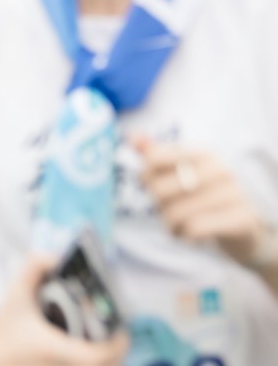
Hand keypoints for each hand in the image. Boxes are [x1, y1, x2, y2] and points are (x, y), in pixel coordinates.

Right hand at [0, 258, 128, 364]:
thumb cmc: (2, 331)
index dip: (118, 340)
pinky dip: (93, 365)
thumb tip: (53, 256)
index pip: (105, 354)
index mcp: (62, 351)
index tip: (119, 325)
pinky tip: (86, 352)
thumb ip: (32, 269)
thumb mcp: (15, 295)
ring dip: (105, 359)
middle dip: (115, 348)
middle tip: (112, 331)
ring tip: (101, 341)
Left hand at [135, 136, 265, 266]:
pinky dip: (185, 236)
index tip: (154, 185)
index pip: (153, 160)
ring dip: (171, 225)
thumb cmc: (202, 196)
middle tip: (169, 211)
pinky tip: (192, 234)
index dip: (146, 178)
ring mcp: (234, 193)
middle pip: (159, 190)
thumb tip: (133, 137)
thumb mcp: (180, 172)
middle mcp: (220, 169)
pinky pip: (194, 229)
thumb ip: (155, 154)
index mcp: (203, 153)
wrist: (242, 227)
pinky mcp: (241, 219)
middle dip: (158, 206)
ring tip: (180, 225)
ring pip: (175, 213)